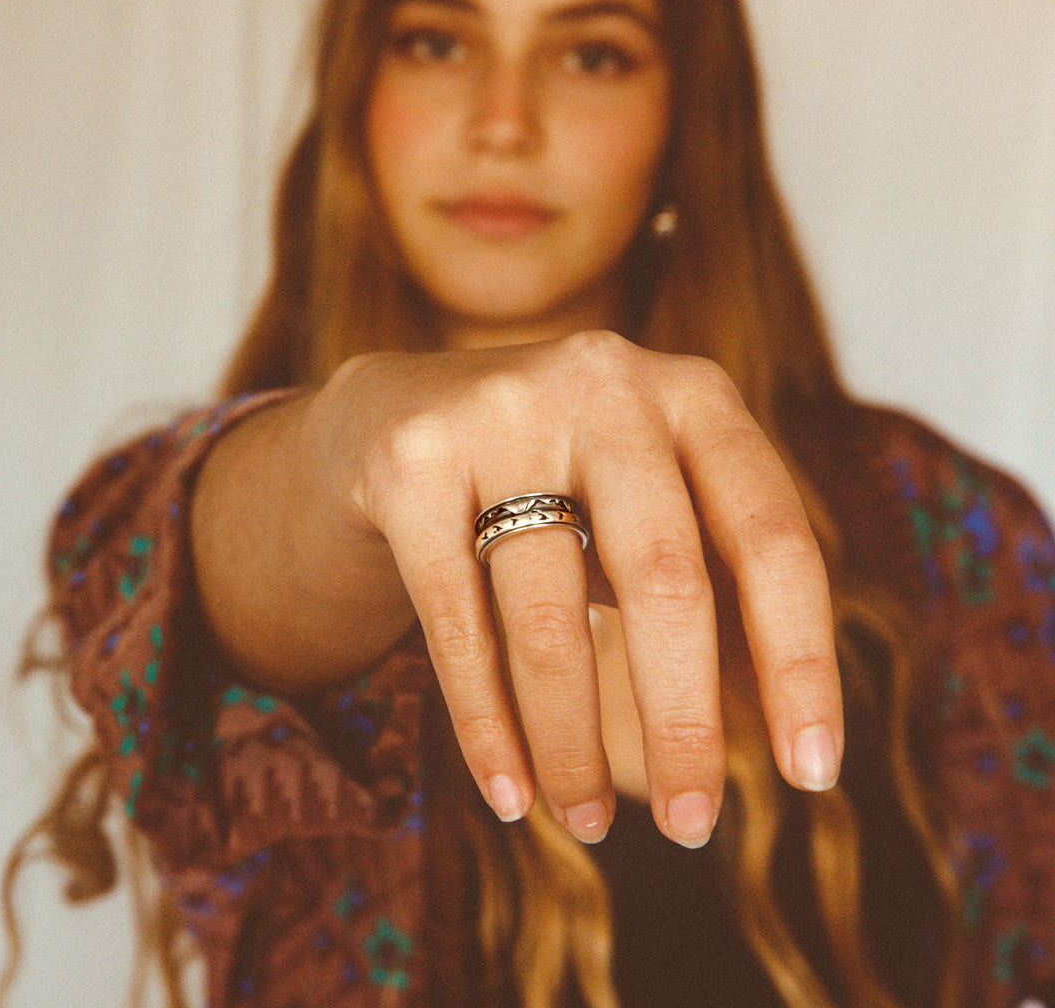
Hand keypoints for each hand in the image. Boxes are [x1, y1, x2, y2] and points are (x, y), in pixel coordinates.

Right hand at [311, 330, 841, 846]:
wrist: (399, 412)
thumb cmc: (559, 475)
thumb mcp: (652, 500)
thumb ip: (718, 580)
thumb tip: (787, 726)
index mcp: (693, 395)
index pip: (771, 537)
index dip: (801, 662)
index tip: (812, 775)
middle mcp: (604, 384)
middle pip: (665, 579)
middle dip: (684, 724)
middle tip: (692, 827)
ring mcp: (500, 415)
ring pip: (550, 617)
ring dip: (575, 744)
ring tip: (588, 825)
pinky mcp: (411, 464)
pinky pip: (458, 624)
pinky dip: (487, 724)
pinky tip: (511, 793)